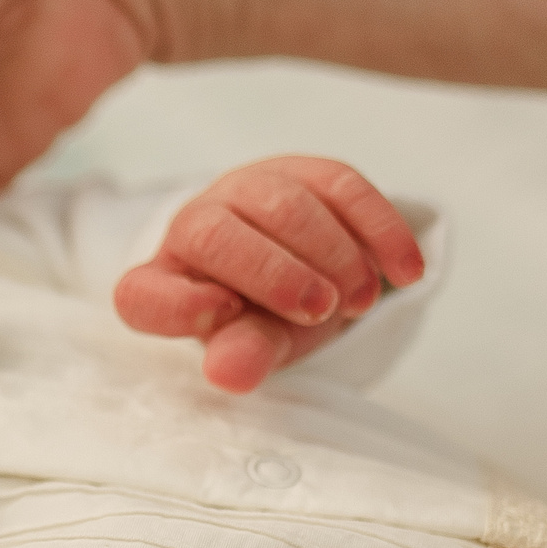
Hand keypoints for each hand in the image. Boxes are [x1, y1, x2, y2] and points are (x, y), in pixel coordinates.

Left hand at [114, 156, 422, 392]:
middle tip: (321, 310)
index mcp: (165, 282)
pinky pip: (341, 187)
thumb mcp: (259, 343)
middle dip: (273, 274)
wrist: (306, 265)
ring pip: (281, 203)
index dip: (176, 308)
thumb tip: (229, 376)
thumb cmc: (267, 315)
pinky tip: (404, 271)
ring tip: (357, 301)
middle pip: (212, 234)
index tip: (225, 317)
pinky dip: (378, 229)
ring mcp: (249, 190)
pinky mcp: (306, 171)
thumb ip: (246, 354)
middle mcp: (196, 226)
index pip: (141, 296)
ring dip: (330, 254)